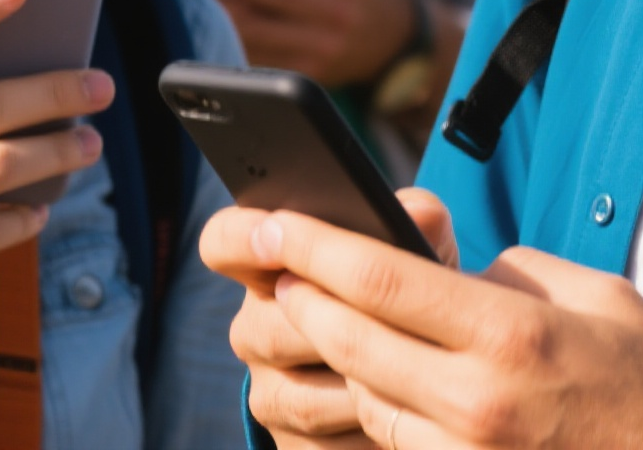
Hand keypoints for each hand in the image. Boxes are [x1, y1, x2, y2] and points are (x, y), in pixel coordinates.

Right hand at [203, 190, 457, 446]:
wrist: (419, 380)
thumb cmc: (407, 297)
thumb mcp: (413, 255)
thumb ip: (416, 222)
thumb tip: (419, 216)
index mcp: (270, 269)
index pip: (224, 241)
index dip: (238, 238)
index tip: (271, 234)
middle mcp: (255, 329)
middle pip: (270, 329)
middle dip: (332, 330)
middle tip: (390, 329)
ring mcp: (268, 391)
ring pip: (301, 397)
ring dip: (359, 392)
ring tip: (413, 385)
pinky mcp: (289, 446)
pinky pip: (319, 449)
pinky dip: (367, 439)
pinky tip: (404, 426)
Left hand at [250, 208, 642, 449]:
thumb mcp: (590, 296)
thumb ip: (504, 275)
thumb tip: (439, 266)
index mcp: (511, 334)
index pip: (380, 278)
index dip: (312, 245)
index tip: (271, 221)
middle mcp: (480, 403)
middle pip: (351, 339)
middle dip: (300, 294)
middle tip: (271, 262)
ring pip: (364, 398)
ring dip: (335, 354)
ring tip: (315, 311)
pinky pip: (396, 445)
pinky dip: (376, 408)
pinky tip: (369, 377)